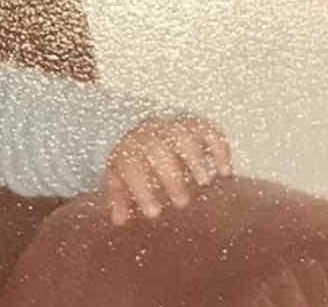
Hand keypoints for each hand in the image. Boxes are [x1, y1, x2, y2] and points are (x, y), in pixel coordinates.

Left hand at [105, 115, 231, 224]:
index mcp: (128, 149)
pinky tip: (225, 172)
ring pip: (182, 135)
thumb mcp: (121, 181)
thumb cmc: (133, 165)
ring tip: (204, 182)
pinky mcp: (195, 125)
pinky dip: (219, 148)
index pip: (130, 166)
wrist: (144, 135)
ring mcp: (172, 127)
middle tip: (182, 203)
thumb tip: (119, 220)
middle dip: (171, 177)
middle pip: (158, 150)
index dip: (141, 190)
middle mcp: (148, 134)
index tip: (154, 214)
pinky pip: (208, 130)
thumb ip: (119, 199)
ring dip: (194, 158)